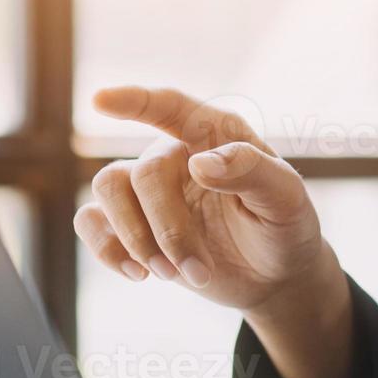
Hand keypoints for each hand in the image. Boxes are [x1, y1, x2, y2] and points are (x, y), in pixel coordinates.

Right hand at [75, 86, 335, 313]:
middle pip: (143, 175)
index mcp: (213, 134)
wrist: (272, 277)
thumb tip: (199, 164)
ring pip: (106, 189)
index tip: (101, 100)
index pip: (169, 106)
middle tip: (197, 271)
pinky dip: (106, 249)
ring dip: (134, 239)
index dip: (134, 100)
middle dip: (166, 230)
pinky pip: (90, 221)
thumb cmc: (284, 227)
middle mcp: (174, 154)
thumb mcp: (287, 199)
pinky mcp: (130, 224)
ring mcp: (147, 190)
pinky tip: (138, 274)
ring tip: (168, 275)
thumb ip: (252, 171)